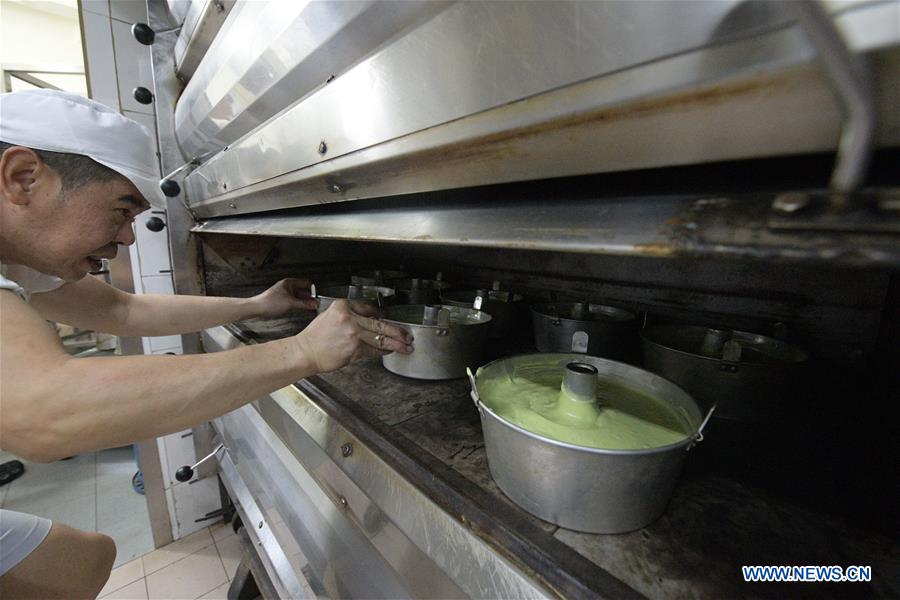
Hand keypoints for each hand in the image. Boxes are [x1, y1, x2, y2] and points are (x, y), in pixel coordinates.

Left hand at [251, 278, 316, 317]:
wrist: (257, 309)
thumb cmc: (269, 302)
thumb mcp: (290, 303)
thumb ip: (304, 304)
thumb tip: (314, 304)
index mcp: (289, 283)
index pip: (305, 283)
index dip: (312, 289)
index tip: (317, 297)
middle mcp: (287, 287)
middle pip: (303, 291)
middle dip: (309, 297)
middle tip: (315, 304)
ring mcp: (285, 294)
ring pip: (298, 297)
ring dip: (303, 302)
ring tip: (309, 308)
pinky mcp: (282, 301)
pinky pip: (294, 302)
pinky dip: (298, 305)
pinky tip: (300, 309)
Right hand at [296, 300, 412, 372]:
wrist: (305, 352)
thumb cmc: (316, 337)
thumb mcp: (331, 315)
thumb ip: (351, 315)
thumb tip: (373, 319)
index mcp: (343, 306)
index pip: (370, 308)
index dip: (382, 315)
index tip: (389, 319)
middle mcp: (350, 318)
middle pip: (380, 324)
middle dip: (398, 331)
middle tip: (407, 335)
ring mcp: (353, 334)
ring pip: (381, 338)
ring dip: (396, 343)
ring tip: (406, 346)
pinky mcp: (354, 349)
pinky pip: (373, 350)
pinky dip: (383, 351)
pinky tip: (389, 351)